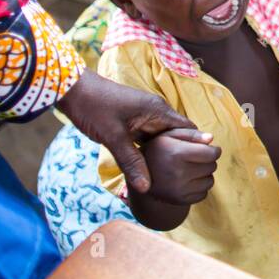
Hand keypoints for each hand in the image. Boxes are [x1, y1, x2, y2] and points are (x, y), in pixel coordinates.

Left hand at [56, 69, 197, 194]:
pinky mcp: (132, 123)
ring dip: (166, 155)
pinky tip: (153, 168)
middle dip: (183, 154)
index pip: (188, 129)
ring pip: (162, 140)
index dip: (199, 145)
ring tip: (175, 176)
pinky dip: (152, 152)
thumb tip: (146, 188)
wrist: (72, 91)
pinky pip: (148, 140)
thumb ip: (131, 162)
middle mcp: (155, 113)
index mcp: (158, 111)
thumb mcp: (113, 137)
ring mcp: (144, 118)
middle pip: (178, 136)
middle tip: (191, 176)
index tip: (205, 164)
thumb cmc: (95, 107)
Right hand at [128, 128, 221, 230]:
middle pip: (212, 166)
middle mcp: (177, 172)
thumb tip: (211, 139)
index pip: (211, 154)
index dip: (214, 150)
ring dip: (205, 174)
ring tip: (191, 169)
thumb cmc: (159, 150)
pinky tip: (188, 181)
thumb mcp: (170, 135)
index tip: (211, 149)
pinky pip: (204, 194)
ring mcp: (179, 189)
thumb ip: (192, 134)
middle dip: (208, 161)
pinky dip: (200, 187)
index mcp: (175, 153)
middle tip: (196, 159)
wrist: (139, 176)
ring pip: (210, 181)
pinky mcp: (180, 200)